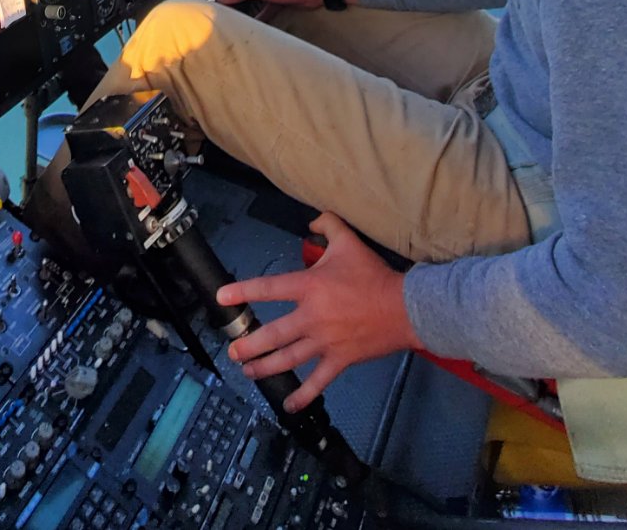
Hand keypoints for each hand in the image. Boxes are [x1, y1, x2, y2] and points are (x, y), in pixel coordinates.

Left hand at [216, 214, 417, 411]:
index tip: (221, 297)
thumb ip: (328, 225)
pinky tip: (289, 406)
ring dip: (264, 368)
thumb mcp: (349, 242)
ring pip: (288, 359)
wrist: (405, 308)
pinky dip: (303, 396)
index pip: (269, 288)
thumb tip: (312, 219)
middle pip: (272, 334)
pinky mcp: (340, 360)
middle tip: (233, 350)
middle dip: (248, 345)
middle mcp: (312, 316)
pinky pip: (318, 382)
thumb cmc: (374, 275)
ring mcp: (324, 341)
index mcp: (310, 287)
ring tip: (247, 371)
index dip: (243, 291)